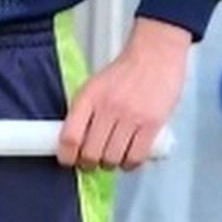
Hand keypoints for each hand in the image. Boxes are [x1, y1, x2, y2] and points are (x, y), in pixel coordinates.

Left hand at [58, 18, 189, 170]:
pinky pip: (136, 157)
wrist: (155, 56)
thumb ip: (84, 111)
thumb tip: (74, 143)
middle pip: (91, 153)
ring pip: (113, 158)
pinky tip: (128, 157)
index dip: (66, 156)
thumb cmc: (124, 73)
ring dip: (109, 165)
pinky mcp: (151, 125)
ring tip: (111, 158)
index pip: (70, 136)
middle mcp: (107, 108)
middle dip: (88, 164)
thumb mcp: (94, 86)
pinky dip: (129, 164)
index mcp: (88, 97)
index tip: (67, 161)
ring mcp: (130, 117)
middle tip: (90, 163)